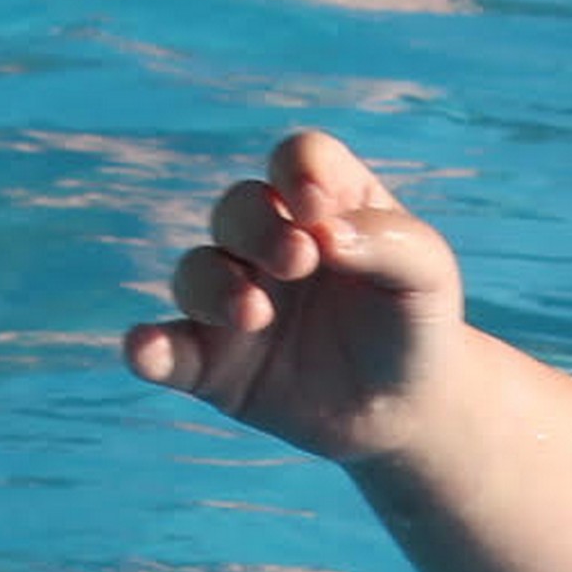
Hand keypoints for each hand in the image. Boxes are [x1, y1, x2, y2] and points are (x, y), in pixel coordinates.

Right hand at [119, 126, 473, 465]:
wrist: (406, 411)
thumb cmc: (416, 324)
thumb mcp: (427, 274)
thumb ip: (388, 240)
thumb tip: (323, 233)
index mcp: (324, 204)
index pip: (297, 160)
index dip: (299, 171)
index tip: (317, 207)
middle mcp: (269, 243)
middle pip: (238, 208)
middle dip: (257, 229)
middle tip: (298, 263)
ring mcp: (234, 301)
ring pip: (196, 271)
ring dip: (214, 286)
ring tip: (253, 315)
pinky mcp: (211, 363)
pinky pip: (166, 348)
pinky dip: (148, 348)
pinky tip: (145, 350)